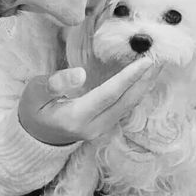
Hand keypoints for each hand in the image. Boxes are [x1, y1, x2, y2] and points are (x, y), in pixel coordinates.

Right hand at [18, 58, 162, 145]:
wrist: (35, 137)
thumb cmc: (33, 111)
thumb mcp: (35, 94)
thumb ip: (55, 83)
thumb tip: (80, 73)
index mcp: (77, 117)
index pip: (109, 95)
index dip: (129, 77)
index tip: (146, 61)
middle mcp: (94, 126)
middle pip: (126, 101)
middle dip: (145, 80)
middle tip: (162, 57)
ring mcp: (101, 129)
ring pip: (129, 106)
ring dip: (144, 85)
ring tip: (158, 65)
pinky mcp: (105, 126)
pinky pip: (125, 107)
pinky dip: (137, 91)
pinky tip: (144, 78)